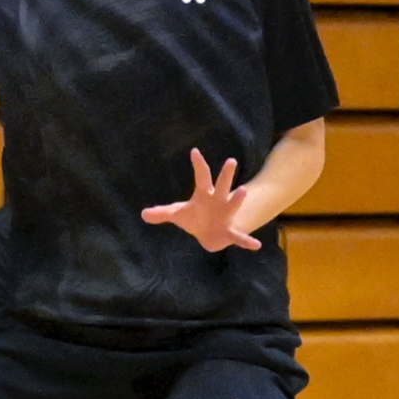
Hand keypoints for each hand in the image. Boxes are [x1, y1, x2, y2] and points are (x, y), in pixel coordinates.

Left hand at [140, 149, 261, 253]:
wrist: (209, 235)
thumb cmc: (195, 218)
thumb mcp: (177, 215)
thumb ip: (161, 213)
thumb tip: (142, 214)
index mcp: (204, 194)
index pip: (201, 176)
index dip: (198, 164)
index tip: (194, 151)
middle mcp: (218, 201)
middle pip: (221, 185)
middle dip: (225, 174)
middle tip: (231, 160)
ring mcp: (225, 214)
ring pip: (232, 204)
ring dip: (237, 198)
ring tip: (243, 191)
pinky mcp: (229, 231)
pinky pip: (238, 237)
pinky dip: (246, 241)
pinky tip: (256, 246)